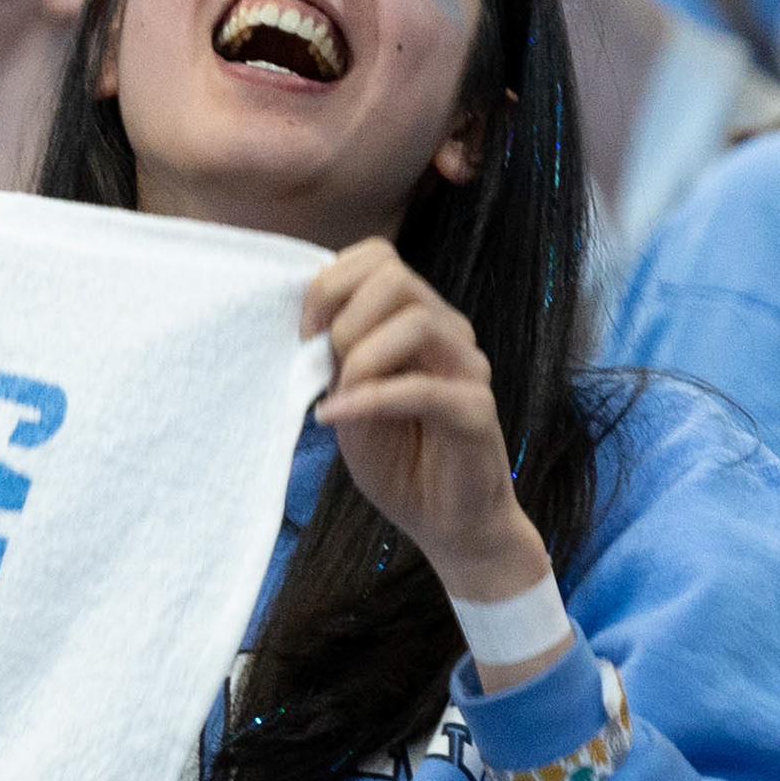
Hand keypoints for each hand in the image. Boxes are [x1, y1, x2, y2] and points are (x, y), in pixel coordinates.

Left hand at [305, 238, 550, 614]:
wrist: (447, 524)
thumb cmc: (400, 461)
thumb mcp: (351, 398)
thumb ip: (337, 358)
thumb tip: (308, 325)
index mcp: (418, 318)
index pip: (378, 256)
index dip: (330, 283)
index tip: (304, 332)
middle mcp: (448, 332)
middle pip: (395, 276)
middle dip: (343, 315)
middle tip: (323, 363)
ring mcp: (468, 368)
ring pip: (416, 320)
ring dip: (362, 354)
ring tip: (340, 394)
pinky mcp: (476, 411)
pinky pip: (424, 389)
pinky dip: (371, 399)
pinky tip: (338, 416)